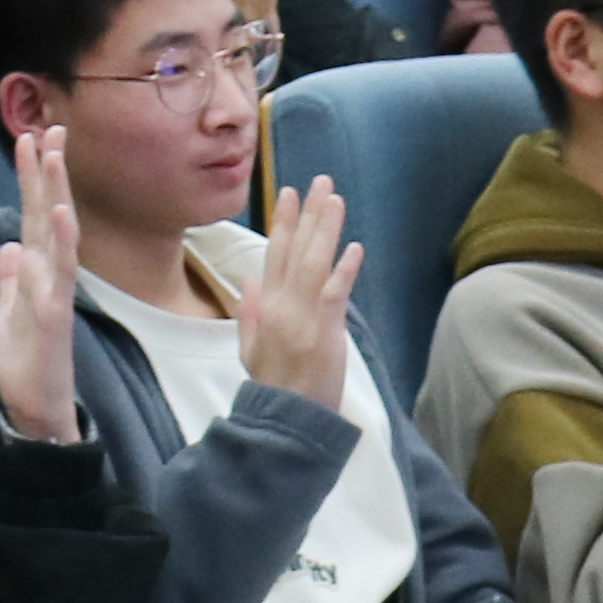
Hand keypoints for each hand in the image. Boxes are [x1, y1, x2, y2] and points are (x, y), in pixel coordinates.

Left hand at [0, 125, 82, 443]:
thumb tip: (10, 248)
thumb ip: (10, 280)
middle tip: (52, 127)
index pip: (34, 216)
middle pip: (48, 214)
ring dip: (56, 193)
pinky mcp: (53, 317)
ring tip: (54, 156)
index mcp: (36, 273)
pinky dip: (60, 244)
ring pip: (57, 235)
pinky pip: (59, 274)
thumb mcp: (8, 313)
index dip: (33, 178)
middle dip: (49, 171)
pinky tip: (59, 214)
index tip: (34, 137)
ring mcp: (54, 293)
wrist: (33, 413)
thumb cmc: (25, 363)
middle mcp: (50, 276)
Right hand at [239, 177, 361, 410]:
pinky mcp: (324, 333)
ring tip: (335, 199)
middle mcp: (281, 306)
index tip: (290, 193)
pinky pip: (334, 294)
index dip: (283, 222)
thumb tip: (249, 279)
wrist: (286, 421)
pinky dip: (344, 270)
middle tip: (320, 181)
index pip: (275, 255)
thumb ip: (248, 312)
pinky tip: (354, 247)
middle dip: (308, 214)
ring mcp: (302, 318)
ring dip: (325, 229)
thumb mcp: (249, 348)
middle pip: (295, 250)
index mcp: (266, 308)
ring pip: (314, 263)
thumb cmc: (273, 387)